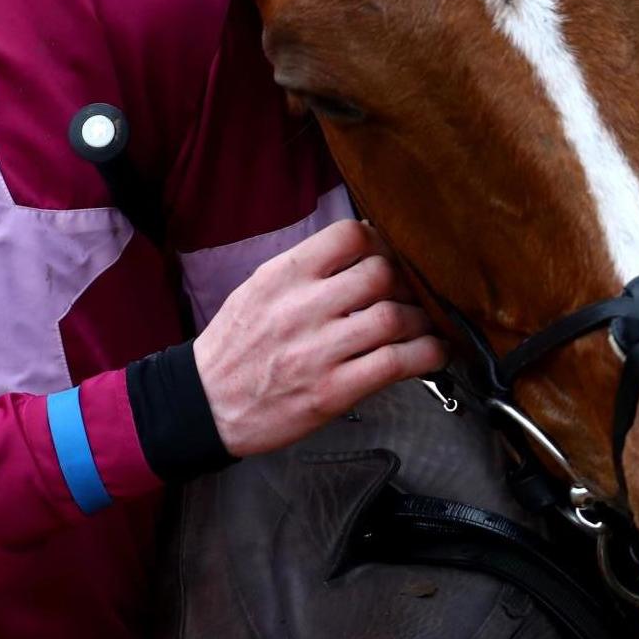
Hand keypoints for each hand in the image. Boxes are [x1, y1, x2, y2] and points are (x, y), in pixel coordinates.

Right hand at [192, 217, 444, 457]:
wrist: (206, 402)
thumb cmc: (235, 346)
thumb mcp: (258, 289)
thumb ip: (306, 270)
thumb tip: (362, 249)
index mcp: (282, 276)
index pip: (348, 236)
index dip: (380, 242)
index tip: (388, 256)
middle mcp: (301, 308)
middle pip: (380, 274)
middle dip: (405, 283)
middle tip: (409, 295)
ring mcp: (318, 351)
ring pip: (395, 318)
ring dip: (420, 320)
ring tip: (420, 326)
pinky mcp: (333, 391)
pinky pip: (395, 365)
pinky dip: (425, 356)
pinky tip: (431, 354)